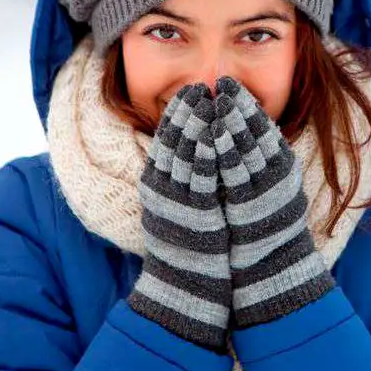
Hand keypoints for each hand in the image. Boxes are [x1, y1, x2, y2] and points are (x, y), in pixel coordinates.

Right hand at [128, 83, 231, 351]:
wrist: (186, 283)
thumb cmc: (186, 242)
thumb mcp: (173, 204)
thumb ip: (177, 177)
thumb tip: (190, 147)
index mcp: (155, 183)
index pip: (164, 139)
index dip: (177, 114)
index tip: (189, 92)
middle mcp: (162, 188)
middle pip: (173, 140)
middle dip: (186, 111)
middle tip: (199, 86)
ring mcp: (178, 200)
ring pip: (185, 152)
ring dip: (197, 124)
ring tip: (208, 99)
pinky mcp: (196, 212)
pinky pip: (201, 175)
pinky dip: (207, 151)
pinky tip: (215, 133)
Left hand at [211, 76, 333, 328]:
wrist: (270, 267)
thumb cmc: (264, 227)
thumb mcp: (268, 189)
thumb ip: (259, 163)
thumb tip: (238, 135)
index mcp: (281, 167)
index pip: (264, 127)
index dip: (247, 104)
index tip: (231, 85)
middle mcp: (276, 174)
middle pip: (255, 131)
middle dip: (237, 105)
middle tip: (222, 83)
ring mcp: (263, 189)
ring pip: (245, 147)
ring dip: (229, 121)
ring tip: (214, 99)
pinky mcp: (248, 204)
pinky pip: (232, 171)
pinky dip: (221, 149)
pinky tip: (209, 133)